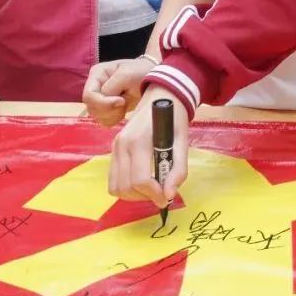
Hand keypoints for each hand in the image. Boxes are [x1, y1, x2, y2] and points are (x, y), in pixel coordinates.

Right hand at [83, 56, 155, 126]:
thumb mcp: (127, 74)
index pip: (88, 96)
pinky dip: (115, 119)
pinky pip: (104, 121)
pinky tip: (124, 111)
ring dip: (113, 114)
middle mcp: (96, 87)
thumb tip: (105, 100)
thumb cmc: (142, 72)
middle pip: (92, 108)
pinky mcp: (108, 109)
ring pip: (97, 116)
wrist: (155, 79)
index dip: (103, 102)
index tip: (122, 101)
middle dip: (110, 109)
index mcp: (97, 74)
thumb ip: (111, 86)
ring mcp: (101, 99)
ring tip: (126, 104)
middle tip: (125, 102)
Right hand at [109, 86, 188, 207]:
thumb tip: (169, 194)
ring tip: (152, 187)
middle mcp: (122, 145)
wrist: (161, 97)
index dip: (155, 194)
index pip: (140, 179)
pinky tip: (142, 182)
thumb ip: (178, 168)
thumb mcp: (183, 141)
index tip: (167, 198)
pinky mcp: (113, 150)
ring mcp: (115, 147)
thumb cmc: (174, 119)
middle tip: (162, 193)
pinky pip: (113, 179)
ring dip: (134, 195)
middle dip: (145, 196)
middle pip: (126, 187)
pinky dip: (126, 187)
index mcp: (140, 141)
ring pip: (116, 187)